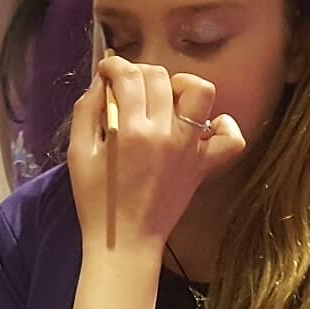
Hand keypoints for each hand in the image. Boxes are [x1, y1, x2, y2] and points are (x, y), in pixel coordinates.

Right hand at [67, 56, 245, 251]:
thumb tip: (102, 82)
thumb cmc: (96, 202)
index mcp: (130, 130)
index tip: (107, 71)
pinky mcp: (203, 166)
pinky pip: (231, 138)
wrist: (125, 243)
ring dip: (181, 85)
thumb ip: (86, 111)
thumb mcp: (78, 154)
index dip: (114, 65)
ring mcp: (189, 149)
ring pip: (200, 92)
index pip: (128, 76)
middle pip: (159, 77)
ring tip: (165, 99)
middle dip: (140, 72)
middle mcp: (165, 133)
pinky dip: (222, 126)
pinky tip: (202, 127)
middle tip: (128, 87)